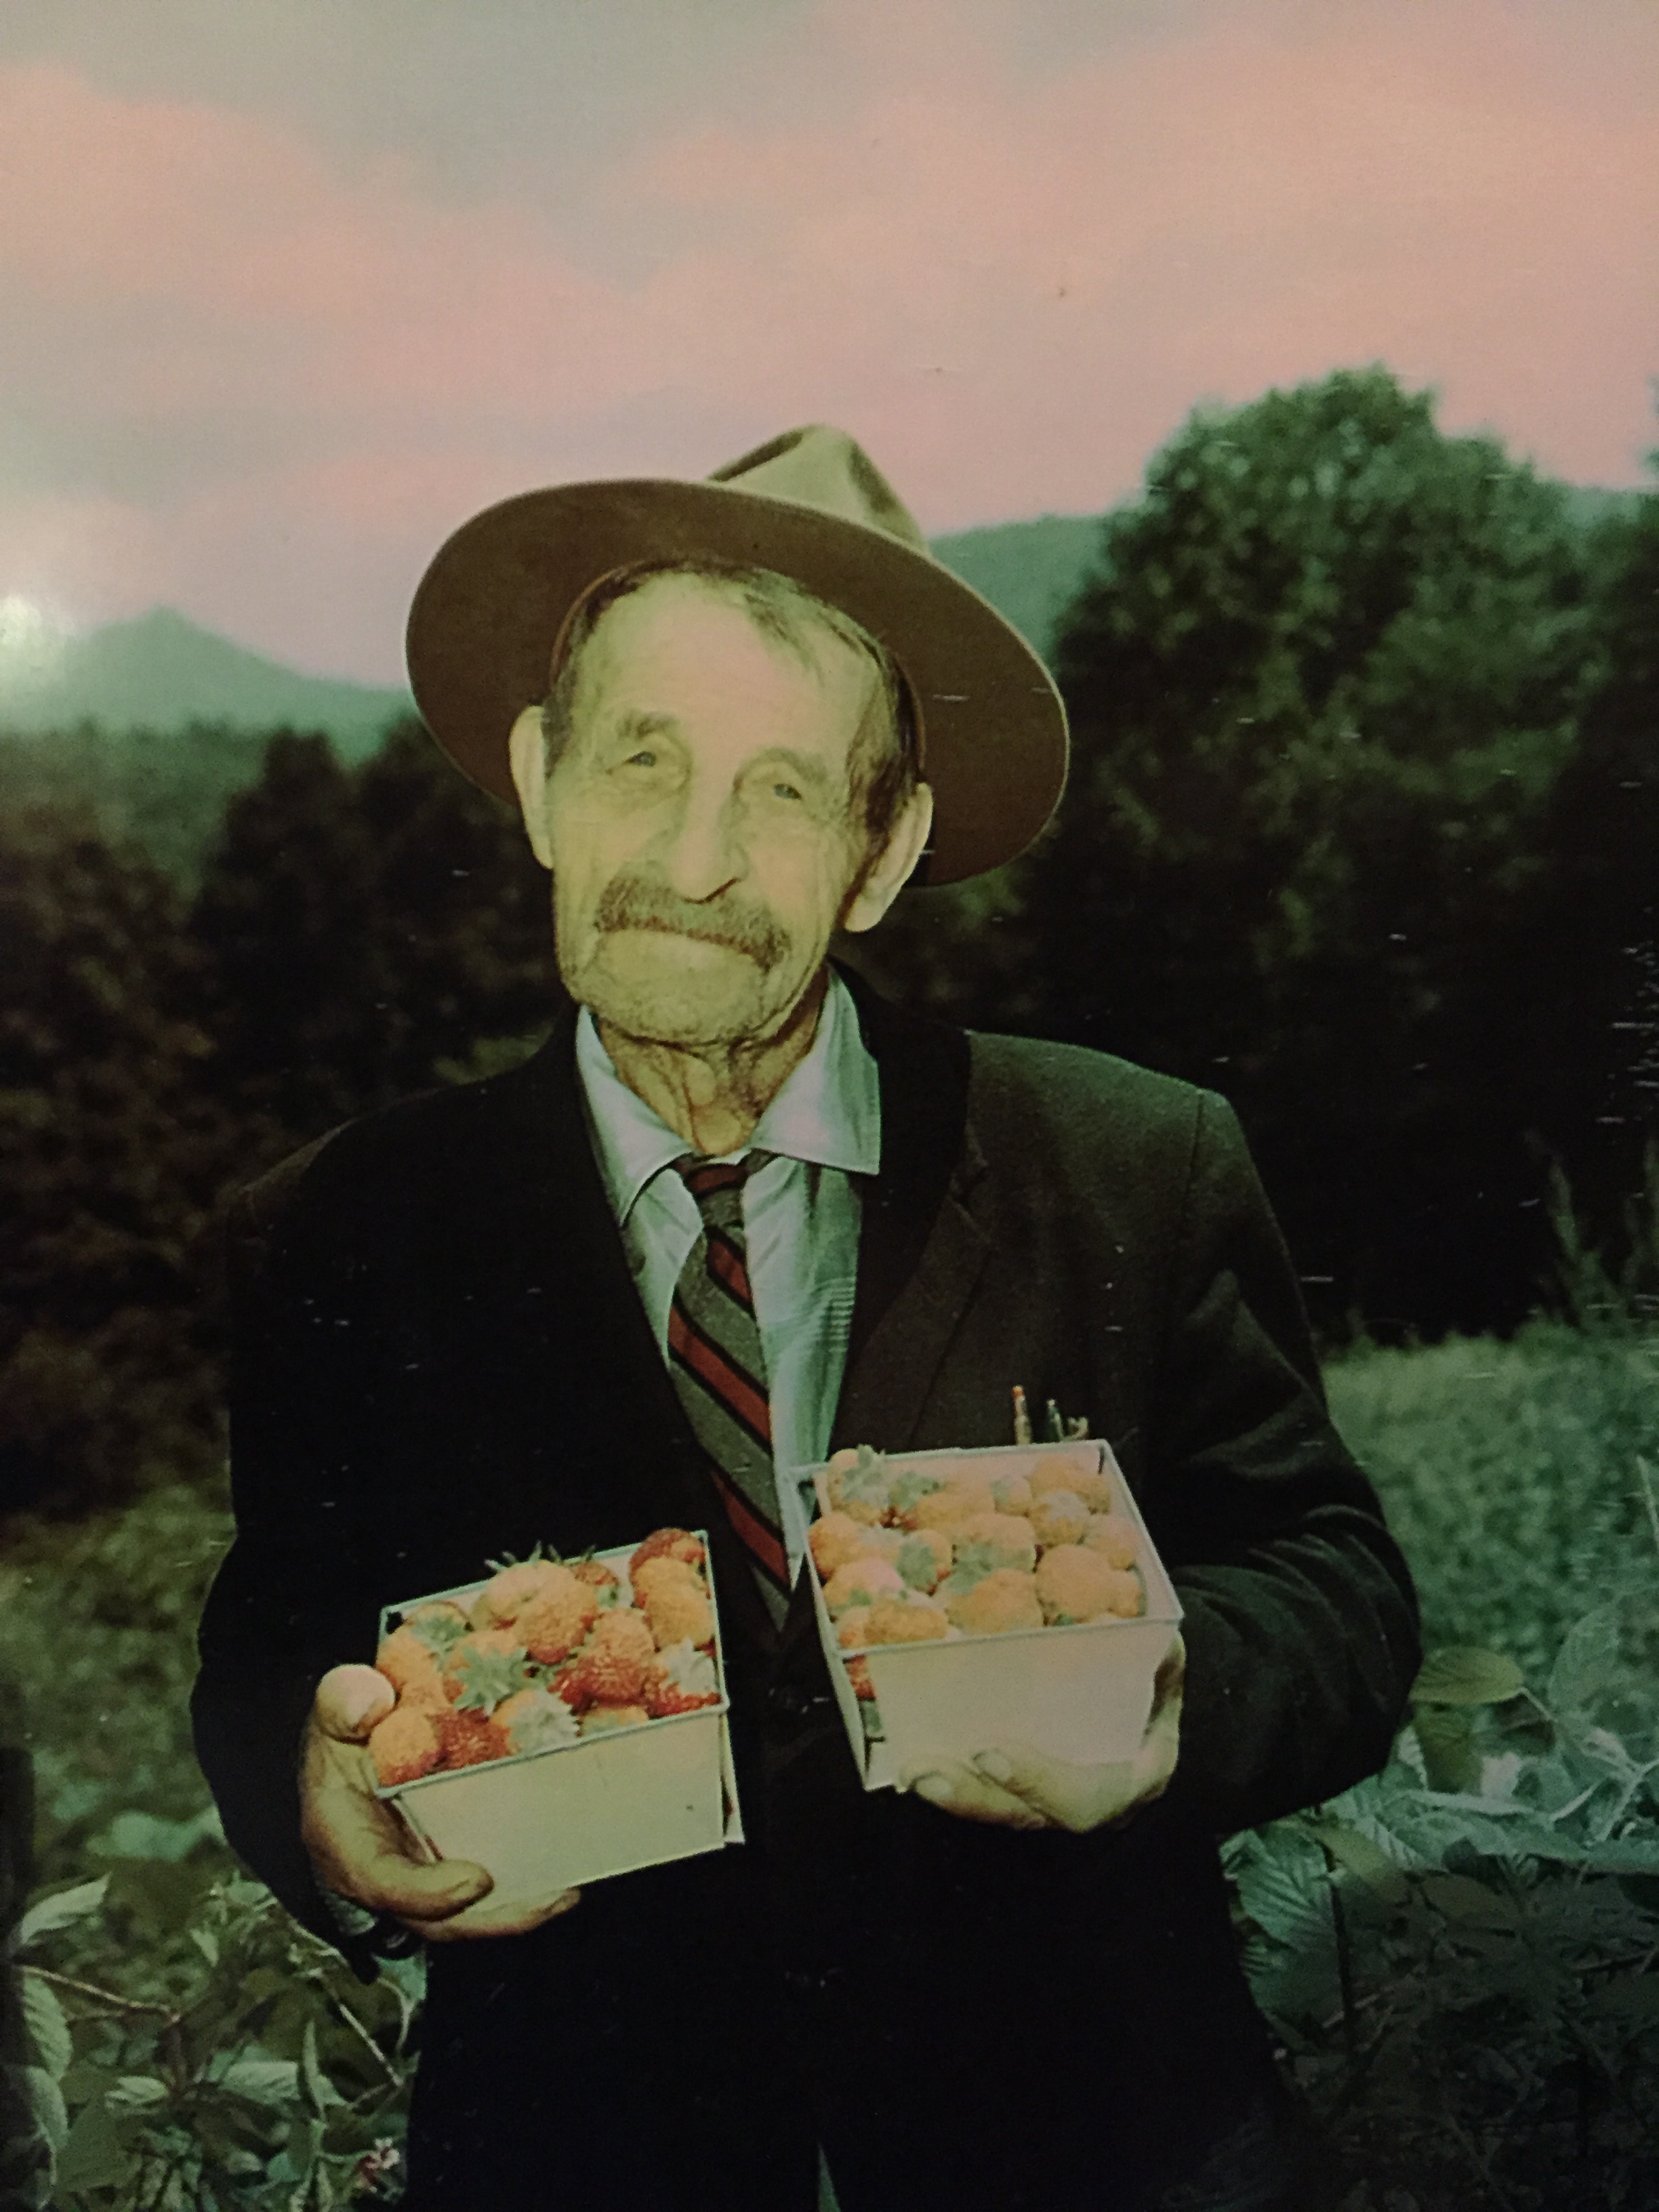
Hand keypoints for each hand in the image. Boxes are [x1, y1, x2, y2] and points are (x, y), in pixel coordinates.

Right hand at [300, 1665, 581, 1941]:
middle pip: (435, 1918)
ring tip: (568, 1891)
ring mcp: (416, 1873)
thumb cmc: (344, 1725)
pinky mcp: (444, 1864)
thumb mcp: (336, 1703)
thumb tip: (367, 1706)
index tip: (477, 1880)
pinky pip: (482, 1891)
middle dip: (494, 1917)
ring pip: (464, 1914)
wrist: (351, 1738)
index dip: (426, 1892)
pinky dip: (521, 1884)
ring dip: (518, 1909)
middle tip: (552, 1898)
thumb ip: (343, 1699)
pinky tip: (565, 1867)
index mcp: (345, 1837)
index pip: (381, 1881)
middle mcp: (382, 1870)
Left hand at [896, 1631, 1184, 1833]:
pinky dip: (953, 1780)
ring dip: (953, 1793)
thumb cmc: (1152, 1687)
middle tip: (927, 1774)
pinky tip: (914, 1759)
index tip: (990, 1753)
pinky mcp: (1026, 1793)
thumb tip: (1157, 1640)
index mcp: (1132, 1780)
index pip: (1082, 1800)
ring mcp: (1054, 1804)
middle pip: (1025, 1816)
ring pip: (999, 1811)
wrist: (1148, 1713)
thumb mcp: (1164, 1673)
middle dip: (974, 1797)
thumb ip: (1159, 1662)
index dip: (1037, 1781)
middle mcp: (1090, 1805)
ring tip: (911, 1770)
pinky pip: (989, 1795)